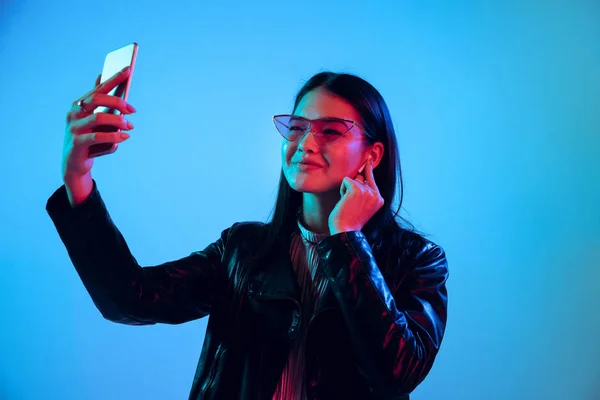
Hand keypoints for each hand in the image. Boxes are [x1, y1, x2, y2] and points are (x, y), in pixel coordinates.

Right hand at [62, 66, 135, 180]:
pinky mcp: (77, 143)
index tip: (129, 69)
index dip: (113, 78)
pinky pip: (97, 137)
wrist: (74, 164)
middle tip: (133, 110)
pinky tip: (125, 137)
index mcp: (79, 104)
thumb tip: (103, 77)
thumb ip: (100, 102)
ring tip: (130, 126)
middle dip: (118, 102)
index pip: (98, 88)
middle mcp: (74, 113)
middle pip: (97, 99)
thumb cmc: (89, 138)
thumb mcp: (95, 120)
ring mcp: (74, 128)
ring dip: (118, 121)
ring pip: (98, 118)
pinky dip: (114, 136)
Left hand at [328, 157, 384, 234]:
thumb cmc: (350, 220)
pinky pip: (346, 181)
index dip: (368, 168)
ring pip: (353, 180)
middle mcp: (375, 194)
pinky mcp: (356, 189)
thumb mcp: (363, 206)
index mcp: (379, 199)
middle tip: (350, 204)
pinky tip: (344, 201)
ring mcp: (367, 191)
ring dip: (346, 191)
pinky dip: (342, 190)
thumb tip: (359, 175)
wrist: (346, 231)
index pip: (372, 179)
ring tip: (348, 205)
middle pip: (361, 178)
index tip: (369, 158)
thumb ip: (365, 192)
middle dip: (351, 187)